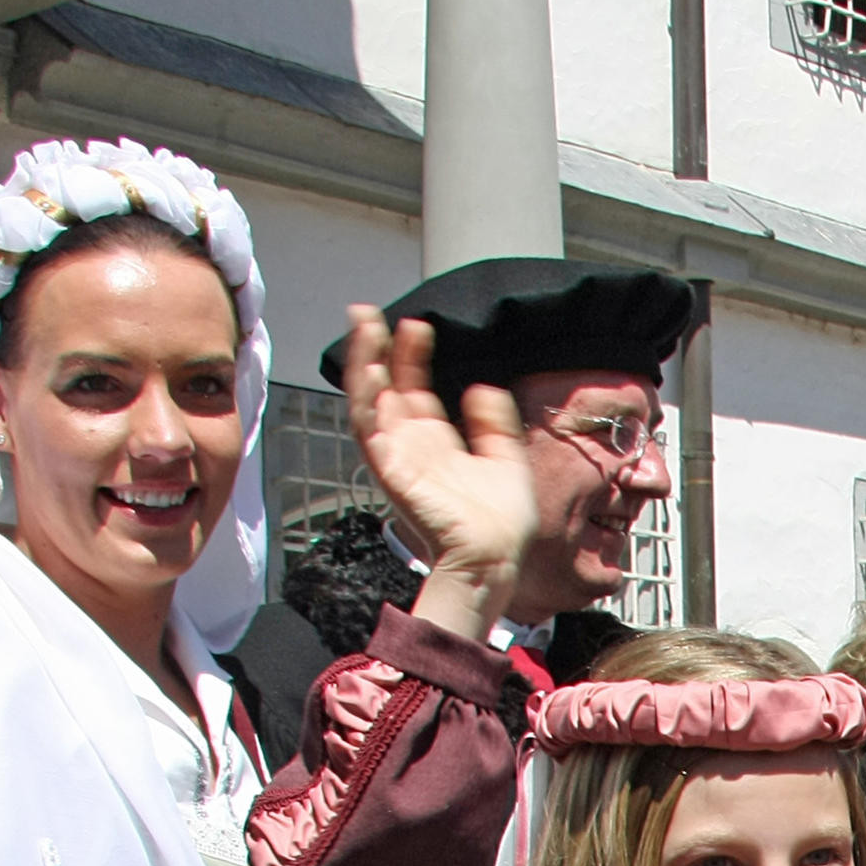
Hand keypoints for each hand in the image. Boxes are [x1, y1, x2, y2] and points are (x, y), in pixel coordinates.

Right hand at [337, 310, 533, 631]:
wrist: (497, 554)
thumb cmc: (502, 519)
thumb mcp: (504, 456)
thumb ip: (492, 422)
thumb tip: (481, 387)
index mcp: (435, 442)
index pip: (412, 388)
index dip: (410, 356)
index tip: (418, 326)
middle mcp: (410, 446)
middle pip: (383, 387)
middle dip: (374, 348)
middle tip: (367, 311)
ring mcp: (397, 456)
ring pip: (367, 399)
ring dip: (361, 361)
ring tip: (362, 323)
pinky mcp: (390, 468)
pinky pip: (369, 426)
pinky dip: (365, 394)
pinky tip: (368, 365)